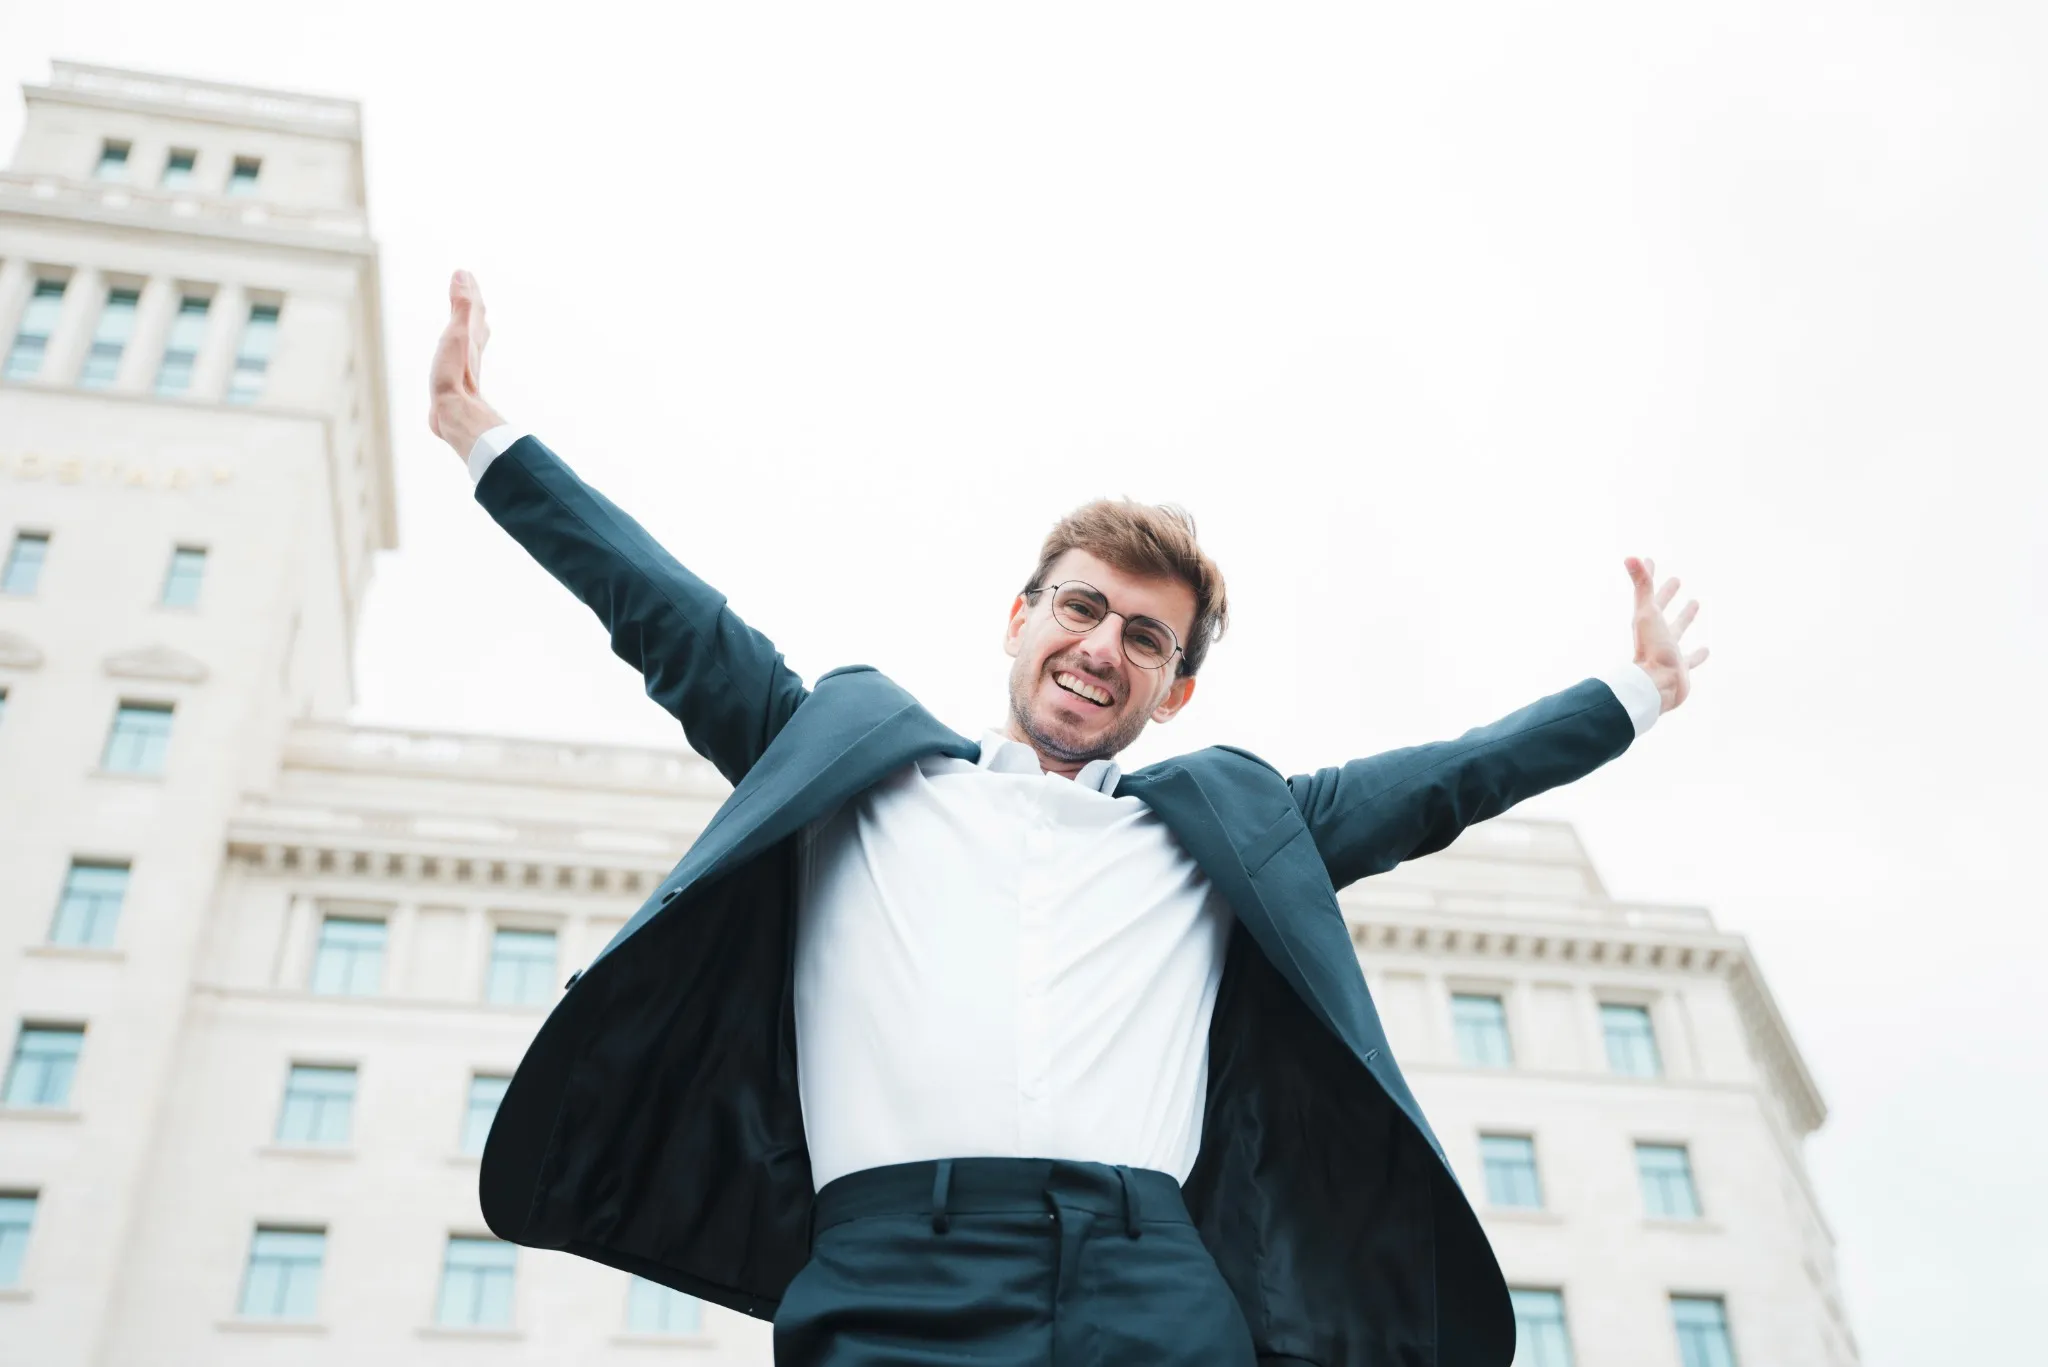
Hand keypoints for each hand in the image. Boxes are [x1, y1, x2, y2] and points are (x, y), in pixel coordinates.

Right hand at [427, 269, 505, 462]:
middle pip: (474, 321)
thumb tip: (462, 274)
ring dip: (465, 325)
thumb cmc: (455, 374)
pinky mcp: (453, 382)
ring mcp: (463, 367)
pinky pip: (455, 358)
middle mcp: (471, 351)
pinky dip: (454, 349)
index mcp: (472, 337)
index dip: (469, 290)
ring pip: (468, 340)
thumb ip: (462, 305)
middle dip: (470, 303)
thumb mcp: (458, 332)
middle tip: (466, 288)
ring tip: (464, 319)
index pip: (474, 307)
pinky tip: (451, 357)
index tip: (464, 274)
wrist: (455, 415)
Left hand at [1625, 556, 1708, 713]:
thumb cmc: (1651, 649)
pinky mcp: (1681, 669)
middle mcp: (1656, 635)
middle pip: (1661, 610)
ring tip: (1695, 603)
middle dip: (1667, 594)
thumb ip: (1641, 585)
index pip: (1646, 593)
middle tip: (1676, 580)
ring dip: (1685, 618)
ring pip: (1678, 631)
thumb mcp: (1647, 613)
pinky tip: (1706, 650)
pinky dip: (1698, 655)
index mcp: (1646, 621)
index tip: (1649, 560)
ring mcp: (1668, 652)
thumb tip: (1630, 556)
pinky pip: (1691, 660)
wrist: (1657, 686)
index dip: (1647, 576)